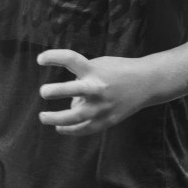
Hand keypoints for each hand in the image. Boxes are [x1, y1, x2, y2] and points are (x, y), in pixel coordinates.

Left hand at [36, 49, 153, 134]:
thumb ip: (81, 78)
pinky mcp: (108, 120)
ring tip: (43, 117)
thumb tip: (68, 100)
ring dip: (57, 119)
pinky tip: (59, 128)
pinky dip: (71, 130)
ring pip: (77, 117)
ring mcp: (103, 106)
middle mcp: (98, 88)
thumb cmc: (117, 71)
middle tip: (43, 92)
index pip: (71, 59)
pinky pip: (85, 129)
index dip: (53, 57)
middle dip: (57, 91)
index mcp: (94, 70)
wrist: (148, 83)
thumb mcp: (98, 65)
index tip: (40, 59)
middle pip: (74, 90)